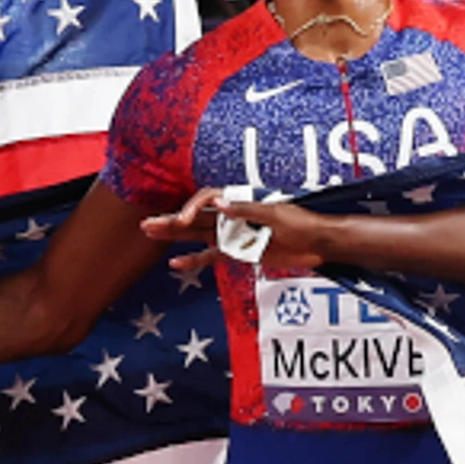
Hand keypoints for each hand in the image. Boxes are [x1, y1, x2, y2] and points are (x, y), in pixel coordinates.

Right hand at [140, 187, 330, 273]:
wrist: (317, 242)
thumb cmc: (300, 222)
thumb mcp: (275, 214)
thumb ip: (246, 210)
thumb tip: (218, 204)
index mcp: (240, 201)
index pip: (207, 200)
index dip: (192, 208)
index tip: (184, 220)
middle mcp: (232, 216)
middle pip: (195, 217)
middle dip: (171, 221)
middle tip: (147, 225)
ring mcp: (234, 234)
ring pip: (197, 235)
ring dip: (175, 236)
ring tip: (151, 233)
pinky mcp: (239, 252)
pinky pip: (212, 256)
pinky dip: (195, 259)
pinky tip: (176, 263)